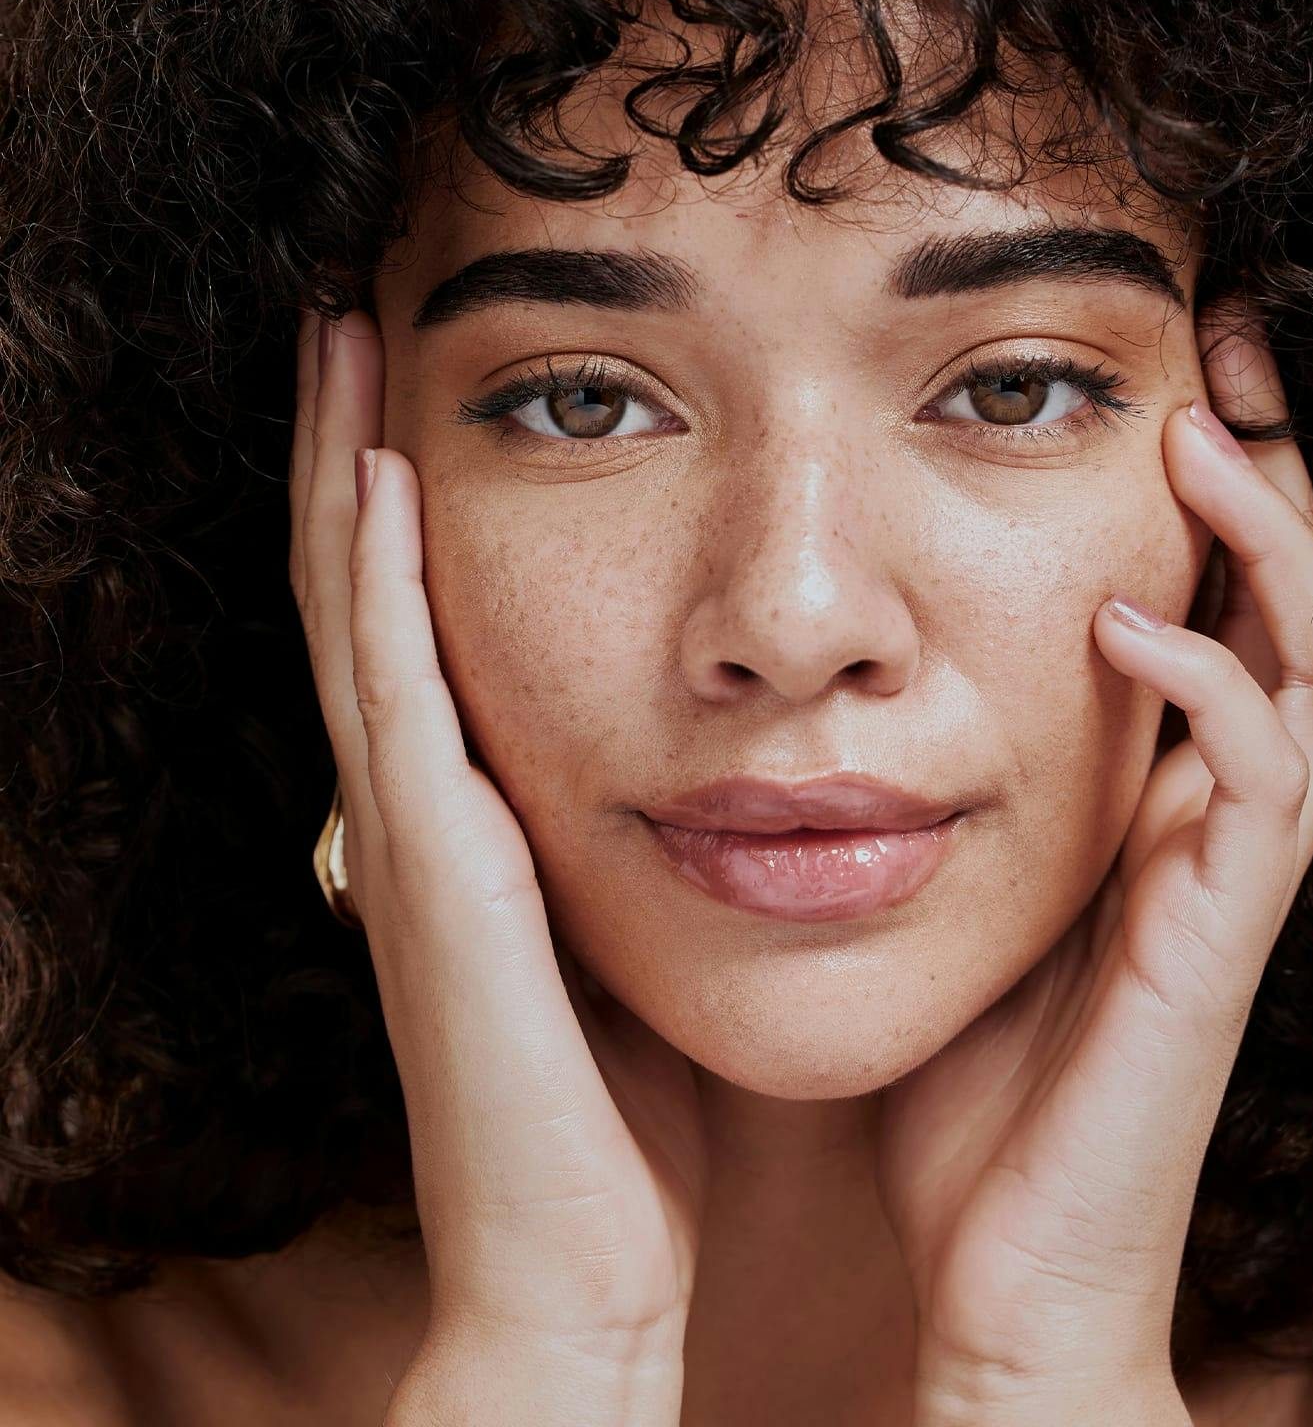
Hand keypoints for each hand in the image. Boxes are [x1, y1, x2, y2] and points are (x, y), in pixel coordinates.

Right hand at [288, 308, 706, 1421]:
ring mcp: (413, 843)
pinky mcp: (434, 880)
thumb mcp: (633, 953)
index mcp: (478, 825)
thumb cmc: (623, 1124)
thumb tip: (703, 773)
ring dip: (343, 478)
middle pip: (367, 591)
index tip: (421, 381)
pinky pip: (397, 700)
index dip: (400, 505)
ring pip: (358, 617)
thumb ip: (633, 857)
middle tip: (349, 311)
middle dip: (349, 450)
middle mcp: (423, 815)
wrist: (580, 1271)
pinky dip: (376, 584)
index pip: (422, 625)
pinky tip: (381, 476)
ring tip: (338, 342)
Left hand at [874, 309, 1312, 1425]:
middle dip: (1277, 479)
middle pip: (1304, 613)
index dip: (1209, 502)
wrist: (1003, 1263)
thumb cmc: (967, 1091)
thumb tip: (844, 705)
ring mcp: (1228, 882)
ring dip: (1277, 548)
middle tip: (1226, 351)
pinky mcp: (1215, 943)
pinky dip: (1210, 686)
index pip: (1216, 616)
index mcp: (1148, 809)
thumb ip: (942, 808)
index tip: (1157, 383)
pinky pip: (1265, 785)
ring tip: (1200, 443)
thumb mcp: (949, 906)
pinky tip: (1125, 622)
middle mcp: (1214, 828)